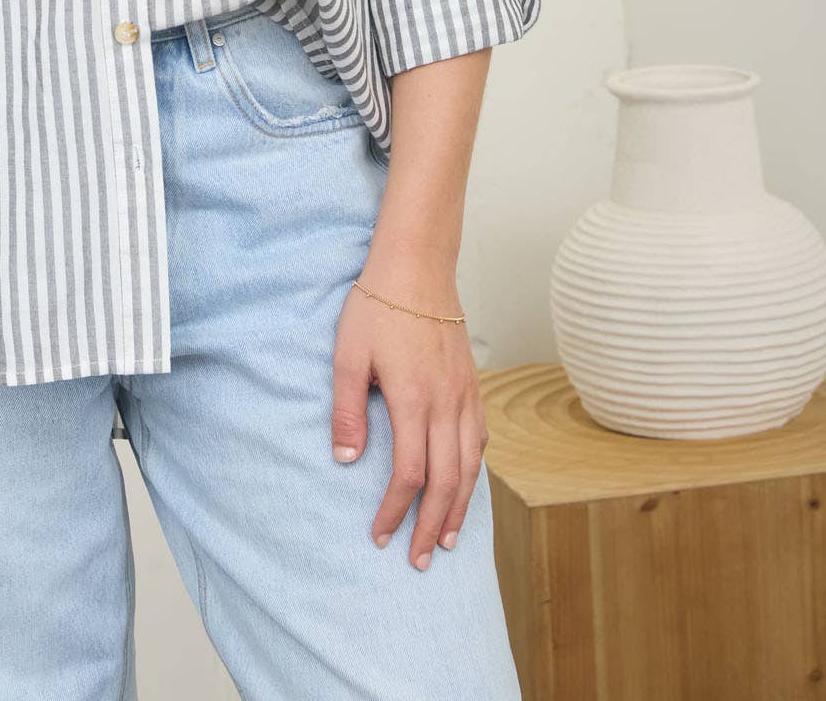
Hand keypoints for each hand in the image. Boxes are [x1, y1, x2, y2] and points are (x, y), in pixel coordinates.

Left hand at [329, 239, 487, 569]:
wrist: (417, 265)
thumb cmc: (377, 306)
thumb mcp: (348, 354)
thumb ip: (348, 410)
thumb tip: (345, 461)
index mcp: (414, 400)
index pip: (409, 474)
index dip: (395, 510)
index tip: (380, 534)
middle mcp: (447, 403)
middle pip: (446, 481)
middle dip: (431, 525)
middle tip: (418, 559)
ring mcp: (466, 394)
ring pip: (471, 465)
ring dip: (460, 507)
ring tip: (446, 539)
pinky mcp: (473, 384)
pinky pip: (481, 439)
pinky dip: (475, 471)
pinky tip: (466, 484)